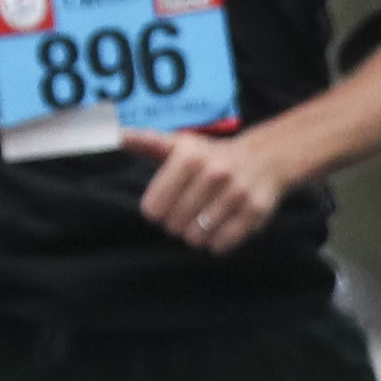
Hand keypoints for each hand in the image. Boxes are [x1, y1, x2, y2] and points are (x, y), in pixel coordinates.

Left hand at [122, 125, 297, 254]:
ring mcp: (236, 193)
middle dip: (176, 223)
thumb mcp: (179, 144)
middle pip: (173, 226)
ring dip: (197, 234)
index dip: (156, 210)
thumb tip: (116, 135)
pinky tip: (222, 225)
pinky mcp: (254, 212)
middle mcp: (213, 173)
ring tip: (205, 217)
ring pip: (196, 239)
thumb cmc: (211, 156)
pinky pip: (221, 245)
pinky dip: (218, 242)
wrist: (264, 159)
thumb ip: (146, 143)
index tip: (166, 201)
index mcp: (189, 156)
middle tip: (188, 210)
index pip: (152, 208)